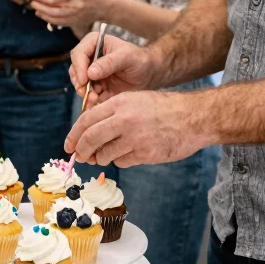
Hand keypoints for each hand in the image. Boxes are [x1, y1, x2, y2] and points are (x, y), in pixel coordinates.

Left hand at [32, 0, 108, 30]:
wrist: (107, 8)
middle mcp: (75, 8)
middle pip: (53, 9)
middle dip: (40, 6)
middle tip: (32, 1)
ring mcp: (74, 17)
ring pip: (55, 18)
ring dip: (43, 14)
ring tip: (35, 9)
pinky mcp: (74, 22)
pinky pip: (59, 22)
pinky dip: (49, 19)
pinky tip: (43, 15)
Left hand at [65, 90, 204, 167]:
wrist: (195, 117)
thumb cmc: (164, 109)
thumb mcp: (135, 101)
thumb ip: (111, 116)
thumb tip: (86, 137)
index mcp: (120, 103)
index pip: (86, 120)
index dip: (73, 136)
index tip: (68, 146)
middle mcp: (125, 119)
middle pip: (90, 140)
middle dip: (82, 152)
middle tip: (81, 157)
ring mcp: (135, 138)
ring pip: (104, 154)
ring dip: (102, 158)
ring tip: (111, 153)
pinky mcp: (145, 153)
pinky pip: (122, 162)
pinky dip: (122, 160)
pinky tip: (132, 152)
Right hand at [69, 31, 155, 107]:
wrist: (149, 75)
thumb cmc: (140, 60)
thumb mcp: (127, 57)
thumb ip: (109, 63)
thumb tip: (90, 73)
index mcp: (94, 44)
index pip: (78, 54)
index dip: (78, 67)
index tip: (84, 80)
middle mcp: (90, 58)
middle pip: (75, 71)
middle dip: (80, 84)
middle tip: (88, 93)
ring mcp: (91, 74)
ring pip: (79, 85)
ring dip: (85, 94)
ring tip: (95, 99)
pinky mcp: (95, 88)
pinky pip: (86, 96)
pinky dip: (89, 101)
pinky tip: (96, 105)